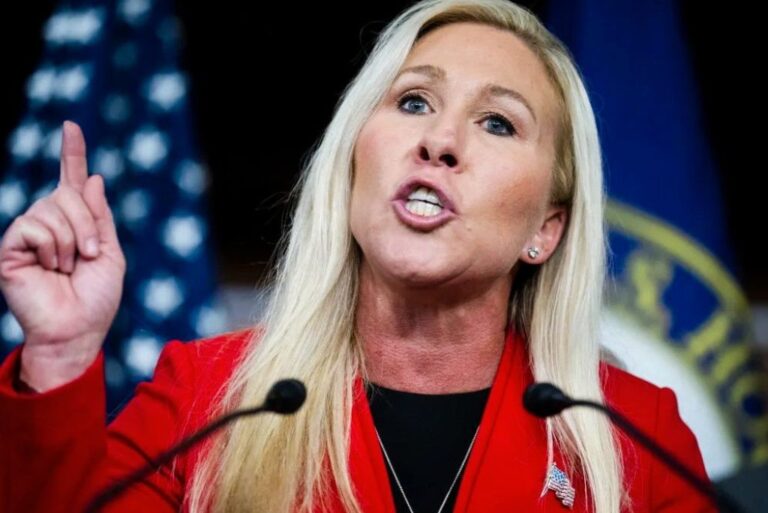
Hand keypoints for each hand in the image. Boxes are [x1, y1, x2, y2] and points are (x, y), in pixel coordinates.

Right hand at [0, 121, 125, 390]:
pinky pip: (33, 226)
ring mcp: (28, 234)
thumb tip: (93, 178)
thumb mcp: (109, 253)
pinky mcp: (11, 247)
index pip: (70, 181)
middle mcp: (49, 223)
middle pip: (67, 193)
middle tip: (88, 257)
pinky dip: (51, 247)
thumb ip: (100, 216)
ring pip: (51, 209)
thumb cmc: (96, 298)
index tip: (71, 126)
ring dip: (71, 241)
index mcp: (75, 223)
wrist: (78, 329)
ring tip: (67, 267)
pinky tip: (49, 268)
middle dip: (86, 224)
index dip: (72, 153)